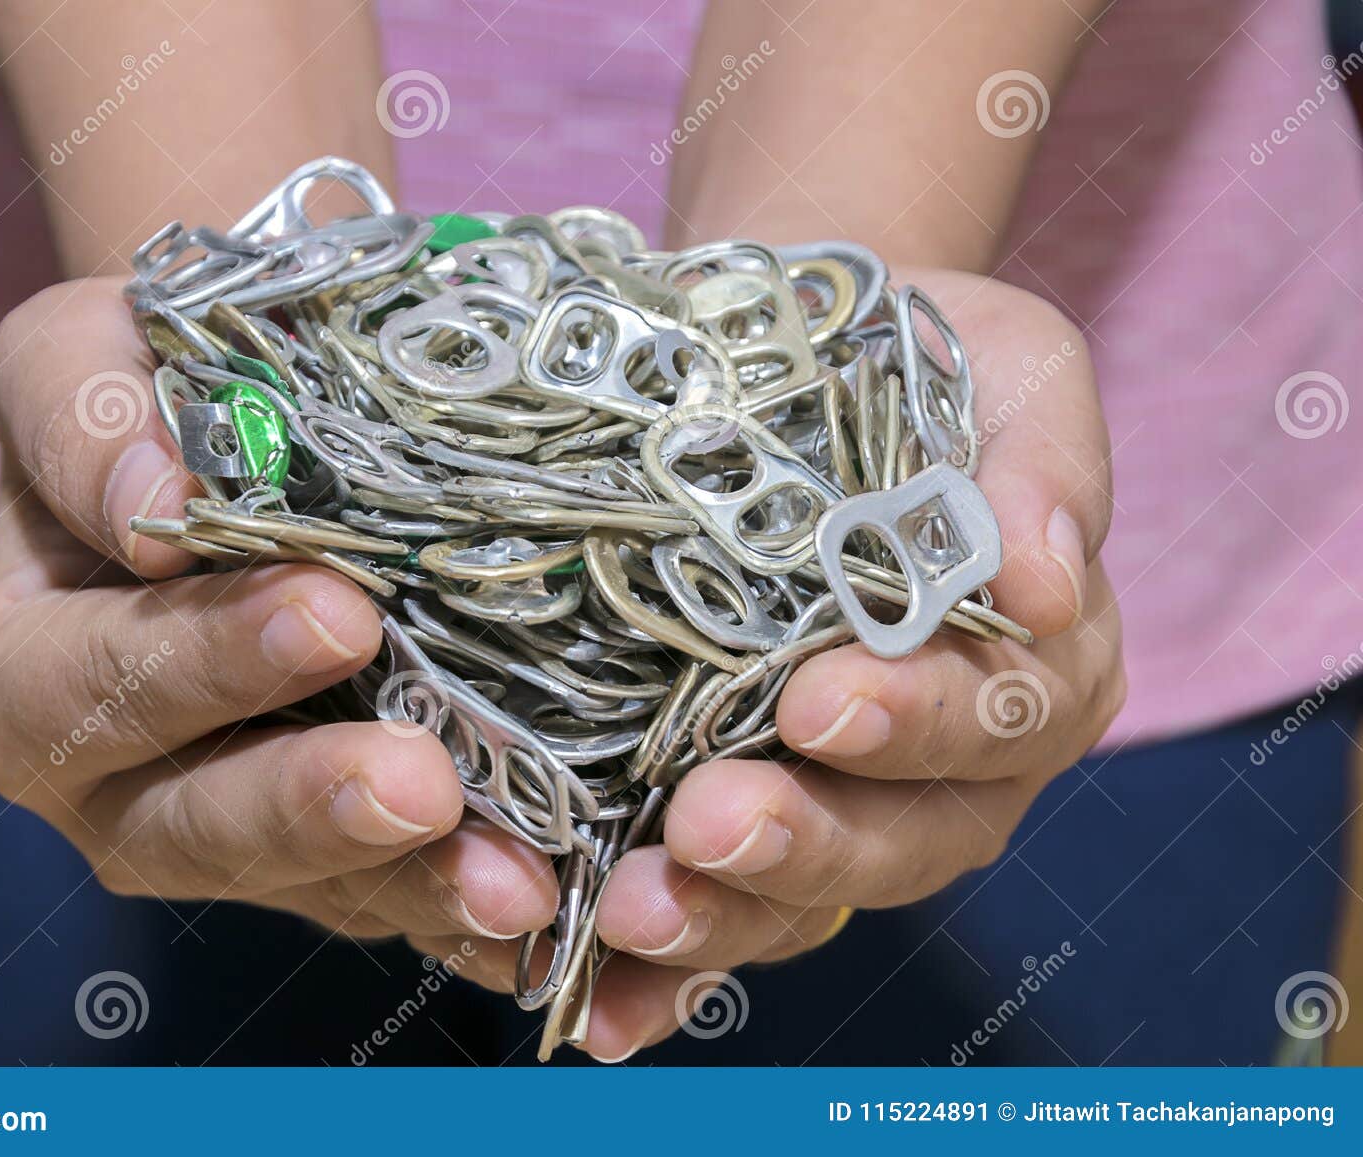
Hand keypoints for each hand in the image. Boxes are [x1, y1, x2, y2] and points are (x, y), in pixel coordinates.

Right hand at [0, 277, 563, 969]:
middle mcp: (110, 782)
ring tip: (509, 882)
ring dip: (407, 886)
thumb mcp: (88, 357)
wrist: (238, 445)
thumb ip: (89, 415)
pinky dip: (464, 915)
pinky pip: (389, 908)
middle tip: (417, 781)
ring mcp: (221, 837)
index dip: (203, 659)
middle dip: (306, 806)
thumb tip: (153, 504)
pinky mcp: (323, 866)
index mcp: (29, 666)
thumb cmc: (154, 393)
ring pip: (306, 891)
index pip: (88, 682)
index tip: (335, 615)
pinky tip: (546, 907)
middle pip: (186, 826)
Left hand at [417, 272, 1124, 1061]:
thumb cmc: (925, 368)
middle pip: (897, 840)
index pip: (992, 717)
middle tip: (707, 826)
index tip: (820, 699)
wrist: (804, 366)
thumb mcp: (1012, 371)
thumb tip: (1048, 579)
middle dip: (803, 840)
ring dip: (718, 919)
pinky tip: (593, 1002)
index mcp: (1034, 669)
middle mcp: (950, 766)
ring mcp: (842, 805)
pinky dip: (660, 973)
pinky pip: (717, 916)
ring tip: (629, 909)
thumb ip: (1042, 466)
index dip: (913, 721)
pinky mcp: (742, 821)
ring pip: (802, 898)